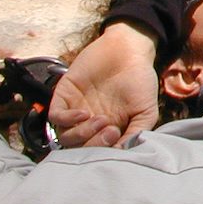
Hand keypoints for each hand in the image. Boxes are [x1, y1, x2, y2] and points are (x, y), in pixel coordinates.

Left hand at [48, 22, 159, 147]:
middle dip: (92, 144)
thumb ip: (136, 133)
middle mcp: (88, 123)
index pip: (96, 152)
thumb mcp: (147, 111)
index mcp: (107, 129)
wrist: (129, 50)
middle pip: (78, 148)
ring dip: (81, 134)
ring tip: (100, 120)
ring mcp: (75, 109)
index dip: (103, 150)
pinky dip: (66, 120)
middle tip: (109, 130)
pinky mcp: (64, 95)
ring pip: (65, 136)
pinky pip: (55, 117)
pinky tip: (83, 113)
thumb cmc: (140, 80)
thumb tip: (120, 153)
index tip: (116, 136)